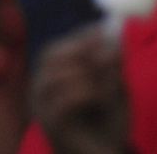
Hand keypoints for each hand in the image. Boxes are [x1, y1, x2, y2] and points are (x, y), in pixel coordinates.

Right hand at [32, 26, 128, 153]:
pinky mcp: (52, 124)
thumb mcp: (115, 88)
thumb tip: (113, 36)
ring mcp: (42, 107)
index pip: (57, 47)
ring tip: (106, 84)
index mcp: (52, 77)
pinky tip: (99, 96)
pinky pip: (63, 100)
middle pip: (50, 56)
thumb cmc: (108, 125)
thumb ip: (112, 65)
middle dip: (81, 49)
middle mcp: (41, 90)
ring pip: (55, 75)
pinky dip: (85, 92)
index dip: (80, 37)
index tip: (104, 31)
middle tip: (106, 52)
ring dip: (85, 72)